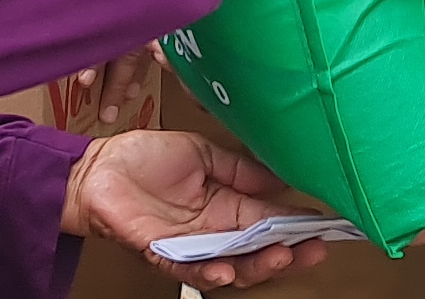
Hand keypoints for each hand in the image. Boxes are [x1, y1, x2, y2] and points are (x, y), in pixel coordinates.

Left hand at [62, 129, 325, 289]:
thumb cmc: (145, 159)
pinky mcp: (161, 252)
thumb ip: (240, 168)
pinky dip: (209, 271)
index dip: (297, 226)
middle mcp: (213, 231)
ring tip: (281, 257)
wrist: (98, 167)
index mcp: (226, 206)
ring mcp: (189, 245)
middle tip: (315, 251)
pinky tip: (228, 269)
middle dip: (289, 254)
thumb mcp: (202, 153)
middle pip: (258, 252)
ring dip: (257, 266)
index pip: (270, 221)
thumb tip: (281, 177)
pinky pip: (188, 268)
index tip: (326, 226)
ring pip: (231, 267)